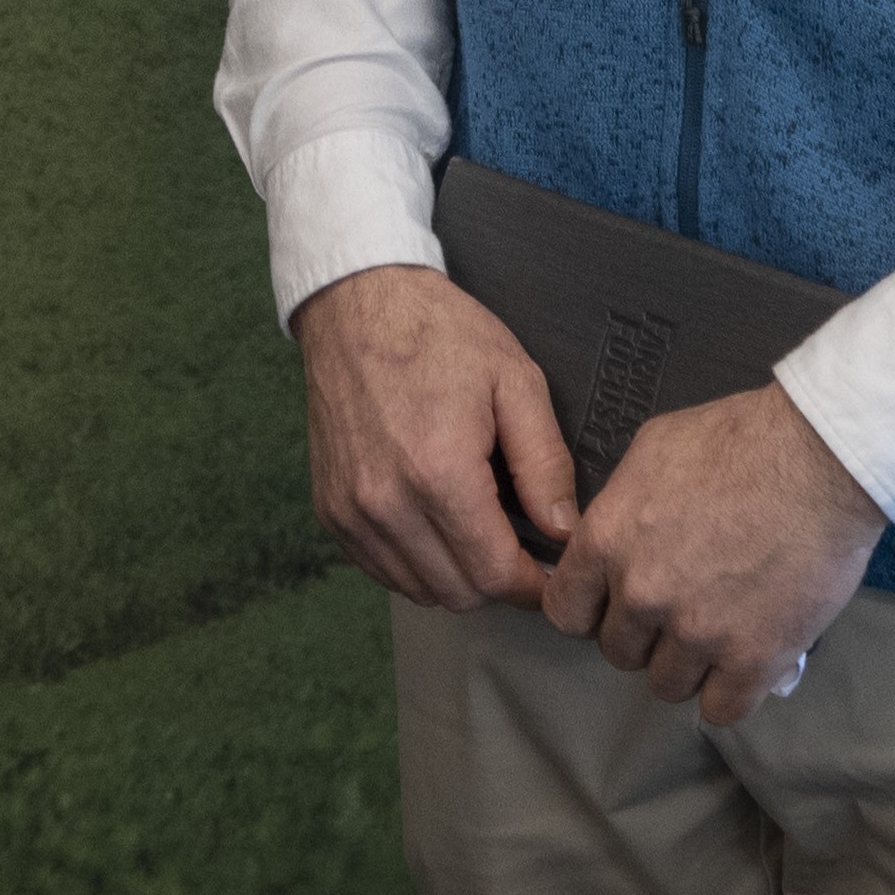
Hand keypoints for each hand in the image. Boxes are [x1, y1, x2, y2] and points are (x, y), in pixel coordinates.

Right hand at [291, 263, 582, 609]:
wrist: (355, 301)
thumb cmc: (440, 332)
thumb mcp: (514, 380)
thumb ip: (546, 463)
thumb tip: (564, 533)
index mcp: (438, 473)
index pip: (495, 575)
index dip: (532, 583)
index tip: (548, 567)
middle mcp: (386, 504)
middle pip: (459, 593)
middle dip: (498, 580)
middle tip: (517, 544)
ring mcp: (351, 511)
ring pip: (419, 590)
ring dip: (456, 576)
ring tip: (475, 530)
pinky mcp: (329, 510)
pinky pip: (382, 570)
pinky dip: (415, 564)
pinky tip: (433, 524)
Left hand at [539, 381, 883, 723]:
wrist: (815, 460)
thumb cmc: (735, 439)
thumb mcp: (653, 451)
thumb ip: (623, 507)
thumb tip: (619, 541)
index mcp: (608, 539)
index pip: (565, 611)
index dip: (590, 610)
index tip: (612, 604)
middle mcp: (642, 594)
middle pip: (619, 652)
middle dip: (643, 635)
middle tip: (678, 609)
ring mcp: (696, 632)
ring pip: (667, 685)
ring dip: (686, 666)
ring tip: (714, 635)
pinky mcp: (753, 660)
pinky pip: (721, 708)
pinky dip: (729, 692)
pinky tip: (742, 665)